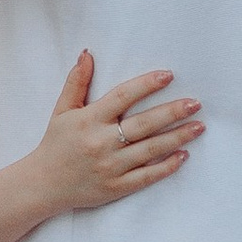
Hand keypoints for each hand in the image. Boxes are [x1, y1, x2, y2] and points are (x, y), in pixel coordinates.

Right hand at [33, 55, 202, 215]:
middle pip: (144, 124)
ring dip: (177, 137)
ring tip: (199, 126)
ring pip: (150, 149)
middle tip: (196, 103)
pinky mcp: (116, 187)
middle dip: (172, 112)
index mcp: (89, 120)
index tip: (168, 75)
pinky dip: (166, 166)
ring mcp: (110, 167)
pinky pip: (146, 176)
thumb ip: (76, 82)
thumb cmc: (55, 144)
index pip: (122, 97)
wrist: (42, 185)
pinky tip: (184, 155)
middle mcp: (101, 142)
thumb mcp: (62, 110)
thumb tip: (87, 53)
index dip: (146, 84)